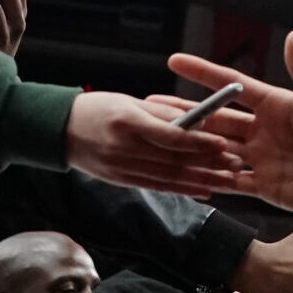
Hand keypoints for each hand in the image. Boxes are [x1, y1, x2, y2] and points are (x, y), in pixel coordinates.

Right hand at [65, 94, 240, 198]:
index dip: (199, 142)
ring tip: (228, 181)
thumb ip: (164, 113)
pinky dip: (182, 190)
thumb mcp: (129, 102)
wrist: (56, 130)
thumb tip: (199, 121)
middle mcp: (124, 148)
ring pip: (168, 177)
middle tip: (236, 164)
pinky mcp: (120, 180)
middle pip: (173, 160)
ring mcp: (121, 167)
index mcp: (128, 122)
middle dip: (208, 163)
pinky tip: (204, 191)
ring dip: (201, 180)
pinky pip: (156, 186)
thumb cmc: (98, 108)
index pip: (170, 136)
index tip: (223, 143)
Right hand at [167, 33, 292, 240]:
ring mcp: (265, 158)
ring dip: (188, 147)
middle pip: (217, 120)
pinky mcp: (267, 186)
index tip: (175, 59)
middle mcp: (268, 130)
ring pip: (217, 150)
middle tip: (147, 105)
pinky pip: (230, 182)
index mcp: (281, 106)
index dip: (205, 74)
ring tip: (153, 141)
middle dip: (183, 113)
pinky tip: (181, 176)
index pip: (234, 86)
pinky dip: (208, 178)